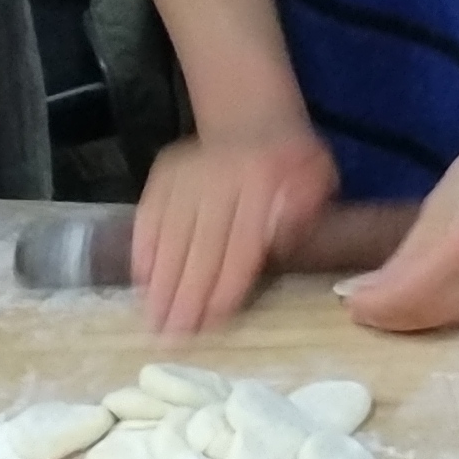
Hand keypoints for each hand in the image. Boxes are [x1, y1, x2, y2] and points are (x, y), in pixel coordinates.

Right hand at [133, 113, 339, 335]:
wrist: (253, 121)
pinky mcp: (162, 173)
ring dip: (161, 283)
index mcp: (264, 178)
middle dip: (186, 295)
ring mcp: (186, 171)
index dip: (225, 286)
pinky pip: (148, 217)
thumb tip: (277, 242)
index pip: (241, 244)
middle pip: (201, 245)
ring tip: (154, 322)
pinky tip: (141, 285)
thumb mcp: (317, 183)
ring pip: (170, 235)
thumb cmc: (290, 167)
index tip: (210, 324)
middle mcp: (220, 173)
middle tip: (172, 337)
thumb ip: (303, 214)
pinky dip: (143, 252)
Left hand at [348, 105, 458, 332]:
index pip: (410, 295)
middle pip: (431, 315)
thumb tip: (365, 290)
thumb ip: (407, 253)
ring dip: (415, 318)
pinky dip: (443, 310)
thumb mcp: (439, 202)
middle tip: (358, 307)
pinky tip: (424, 300)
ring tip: (384, 306)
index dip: (375, 306)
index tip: (346, 301)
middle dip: (390, 317)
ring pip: (452, 318)